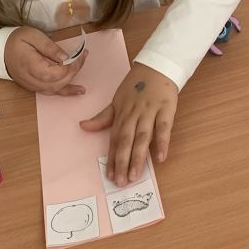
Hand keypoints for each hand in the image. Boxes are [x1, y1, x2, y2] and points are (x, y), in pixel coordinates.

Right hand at [3, 26, 86, 94]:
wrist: (0, 51)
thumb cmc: (16, 40)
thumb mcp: (32, 36)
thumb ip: (49, 47)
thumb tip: (65, 57)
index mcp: (31, 66)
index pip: (54, 73)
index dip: (69, 66)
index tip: (78, 53)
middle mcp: (32, 80)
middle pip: (58, 82)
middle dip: (74, 70)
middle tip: (83, 56)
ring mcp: (34, 86)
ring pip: (56, 89)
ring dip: (73, 80)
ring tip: (83, 66)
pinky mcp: (36, 86)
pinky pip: (53, 92)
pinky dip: (67, 92)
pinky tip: (79, 91)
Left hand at [80, 64, 178, 186]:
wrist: (157, 66)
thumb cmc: (136, 85)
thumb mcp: (117, 99)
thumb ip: (103, 116)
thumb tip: (82, 126)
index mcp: (121, 113)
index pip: (114, 138)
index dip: (111, 157)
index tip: (109, 175)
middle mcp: (134, 114)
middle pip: (126, 140)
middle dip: (122, 161)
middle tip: (120, 182)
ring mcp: (150, 111)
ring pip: (142, 137)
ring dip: (138, 157)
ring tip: (134, 175)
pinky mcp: (166, 109)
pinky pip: (164, 127)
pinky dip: (162, 142)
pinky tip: (160, 158)